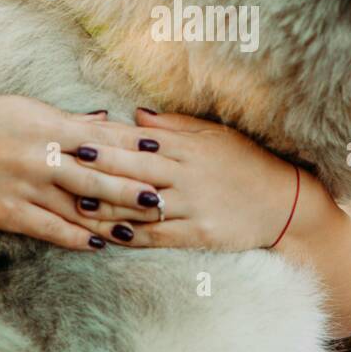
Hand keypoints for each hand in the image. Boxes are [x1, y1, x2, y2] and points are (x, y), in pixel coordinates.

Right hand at [0, 97, 167, 250]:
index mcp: (48, 128)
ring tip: (141, 228)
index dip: (132, 148)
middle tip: (163, 199)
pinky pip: (46, 228)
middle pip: (95, 177)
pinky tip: (97, 244)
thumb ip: (71, 121)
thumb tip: (108, 118)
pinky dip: (72, 237)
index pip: (100, 140)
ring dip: (110, 219)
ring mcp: (24, 187)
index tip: (161, 154)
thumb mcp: (29, 110)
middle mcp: (39, 158)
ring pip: (75, 207)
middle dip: (130, 189)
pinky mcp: (7, 212)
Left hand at [76, 109, 300, 250]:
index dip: (107, 140)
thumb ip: (174, 127)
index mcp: (189, 147)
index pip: (140, 142)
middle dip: (99, 167)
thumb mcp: (215, 136)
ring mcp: (194, 205)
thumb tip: (137, 116)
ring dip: (106, 205)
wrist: (285, 203)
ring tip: (75, 202)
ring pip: (142, 205)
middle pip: (135, 169)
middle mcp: (188, 174)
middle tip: (65, 163)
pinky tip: (108, 235)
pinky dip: (133, 236)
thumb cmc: (248, 163)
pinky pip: (159, 236)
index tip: (77, 135)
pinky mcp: (200, 233)